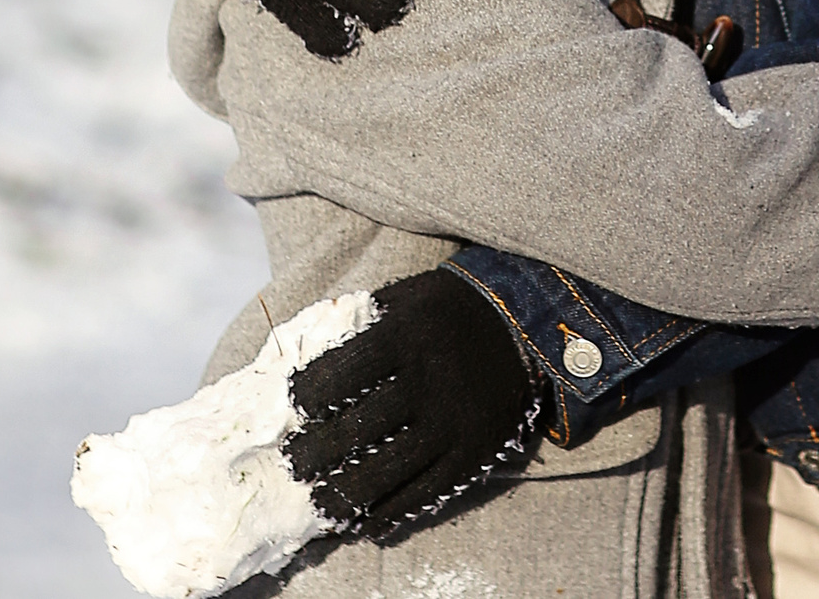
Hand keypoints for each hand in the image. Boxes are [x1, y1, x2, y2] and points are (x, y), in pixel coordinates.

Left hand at [284, 268, 544, 541]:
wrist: (525, 325)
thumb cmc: (451, 310)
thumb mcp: (406, 297)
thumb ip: (362, 322)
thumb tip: (307, 355)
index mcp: (406, 336)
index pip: (339, 375)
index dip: (308, 397)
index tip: (296, 408)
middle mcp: (428, 382)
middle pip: (355, 430)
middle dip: (314, 453)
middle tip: (294, 464)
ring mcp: (452, 424)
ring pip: (385, 472)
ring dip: (343, 494)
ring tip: (319, 502)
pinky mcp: (472, 455)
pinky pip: (423, 494)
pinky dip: (388, 514)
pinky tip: (362, 522)